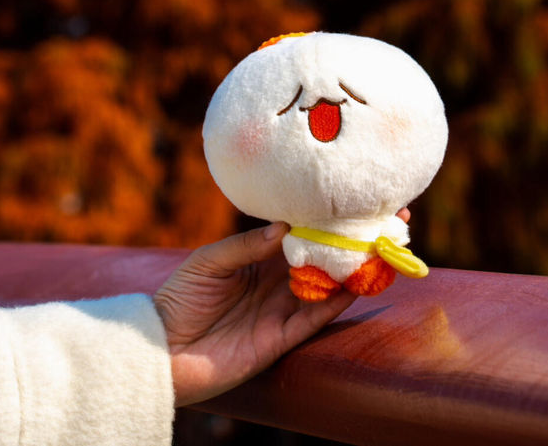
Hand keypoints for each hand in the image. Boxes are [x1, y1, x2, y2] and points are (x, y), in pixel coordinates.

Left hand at [154, 208, 410, 406]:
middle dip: (353, 238)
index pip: (301, 232)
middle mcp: (276, 281)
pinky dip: (338, 302)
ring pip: (328, 286)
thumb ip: (247, 245)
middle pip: (323, 256)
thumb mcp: (209, 261)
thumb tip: (285, 226)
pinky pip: (316, 318)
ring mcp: (282, 309)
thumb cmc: (180, 298)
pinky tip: (357, 283)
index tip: (352, 197)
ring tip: (382, 245)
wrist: (160, 350)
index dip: (326, 217)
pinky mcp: (282, 339)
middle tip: (386, 217)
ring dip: (354, 268)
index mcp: (259, 257)